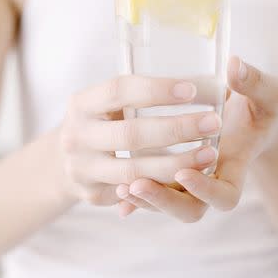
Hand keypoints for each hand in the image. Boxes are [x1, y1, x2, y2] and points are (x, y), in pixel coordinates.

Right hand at [57, 75, 222, 208]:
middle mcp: (77, 136)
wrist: (64, 162)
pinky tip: (192, 178)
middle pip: (131, 135)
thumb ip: (139, 95)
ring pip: (135, 171)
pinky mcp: (93, 194)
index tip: (192, 90)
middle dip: (176, 129)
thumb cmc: (101, 123)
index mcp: (82, 104)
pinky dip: (164, 187)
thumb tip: (200, 82)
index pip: (119, 91)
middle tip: (214, 122)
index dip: (156, 90)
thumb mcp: (106, 102)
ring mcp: (82, 169)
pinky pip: (135, 194)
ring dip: (177, 164)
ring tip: (209, 153)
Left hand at [115, 56, 277, 221]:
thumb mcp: (267, 93)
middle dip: (163, 201)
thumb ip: (253, 82)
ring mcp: (191, 184)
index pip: (225, 196)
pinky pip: (154, 195)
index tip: (184, 171)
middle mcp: (212, 182)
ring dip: (145, 200)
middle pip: (190, 210)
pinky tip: (116, 192)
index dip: (206, 190)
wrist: (251, 122)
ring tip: (121, 186)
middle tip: (138, 184)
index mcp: (238, 167)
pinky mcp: (173, 178)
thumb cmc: (261, 107)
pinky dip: (136, 199)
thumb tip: (234, 65)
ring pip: (167, 206)